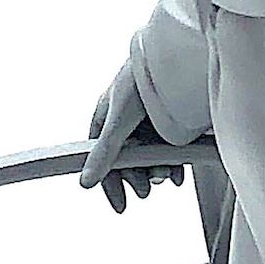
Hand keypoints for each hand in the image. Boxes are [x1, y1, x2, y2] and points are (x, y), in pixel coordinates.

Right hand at [80, 57, 187, 212]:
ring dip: (157, 171)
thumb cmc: (141, 79)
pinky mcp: (172, 121)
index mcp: (106, 118)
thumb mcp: (120, 120)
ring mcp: (149, 121)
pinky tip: (179, 172)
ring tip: (167, 176)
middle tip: (147, 190)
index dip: (110, 183)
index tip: (121, 205)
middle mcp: (126, 121)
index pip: (101, 158)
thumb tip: (85, 182)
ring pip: (150, 156)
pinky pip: (170, 149)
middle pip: (128, 160)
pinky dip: (174, 164)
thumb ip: (105, 153)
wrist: (177, 58)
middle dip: (137, 177)